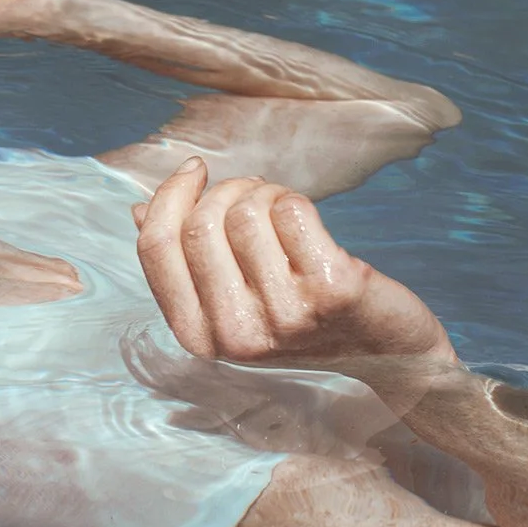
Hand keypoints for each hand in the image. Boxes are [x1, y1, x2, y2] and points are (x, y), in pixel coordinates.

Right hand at [132, 158, 457, 368]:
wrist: (389, 356)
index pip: (157, 248)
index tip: (194, 170)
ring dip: (265, 193)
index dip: (169, 196)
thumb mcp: (232, 305)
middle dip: (226, 191)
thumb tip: (138, 211)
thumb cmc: (302, 321)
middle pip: (201, 223)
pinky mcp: (330, 290)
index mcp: (199, 338)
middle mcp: (236, 334)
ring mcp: (285, 315)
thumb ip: (185, 265)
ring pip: (247, 211)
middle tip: (254, 195)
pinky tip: (308, 223)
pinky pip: (292, 210)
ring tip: (283, 211)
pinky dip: (296, 201)